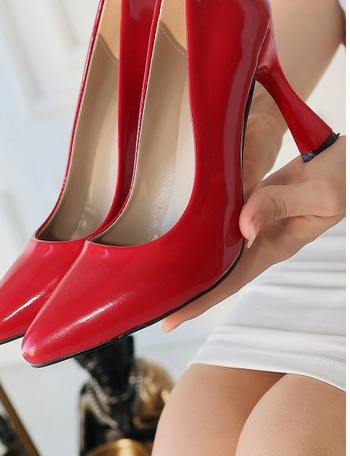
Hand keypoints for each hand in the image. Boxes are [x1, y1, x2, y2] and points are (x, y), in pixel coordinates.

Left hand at [162, 115, 344, 331]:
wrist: (344, 162)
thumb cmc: (341, 180)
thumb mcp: (318, 195)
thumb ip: (279, 205)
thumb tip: (244, 228)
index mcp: (275, 245)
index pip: (231, 280)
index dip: (201, 300)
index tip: (171, 318)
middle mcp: (260, 239)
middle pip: (217, 270)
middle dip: (187, 288)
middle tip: (151, 302)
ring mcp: (256, 220)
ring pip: (217, 244)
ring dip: (191, 257)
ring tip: (158, 271)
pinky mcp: (252, 200)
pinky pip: (222, 216)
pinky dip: (202, 224)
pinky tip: (181, 226)